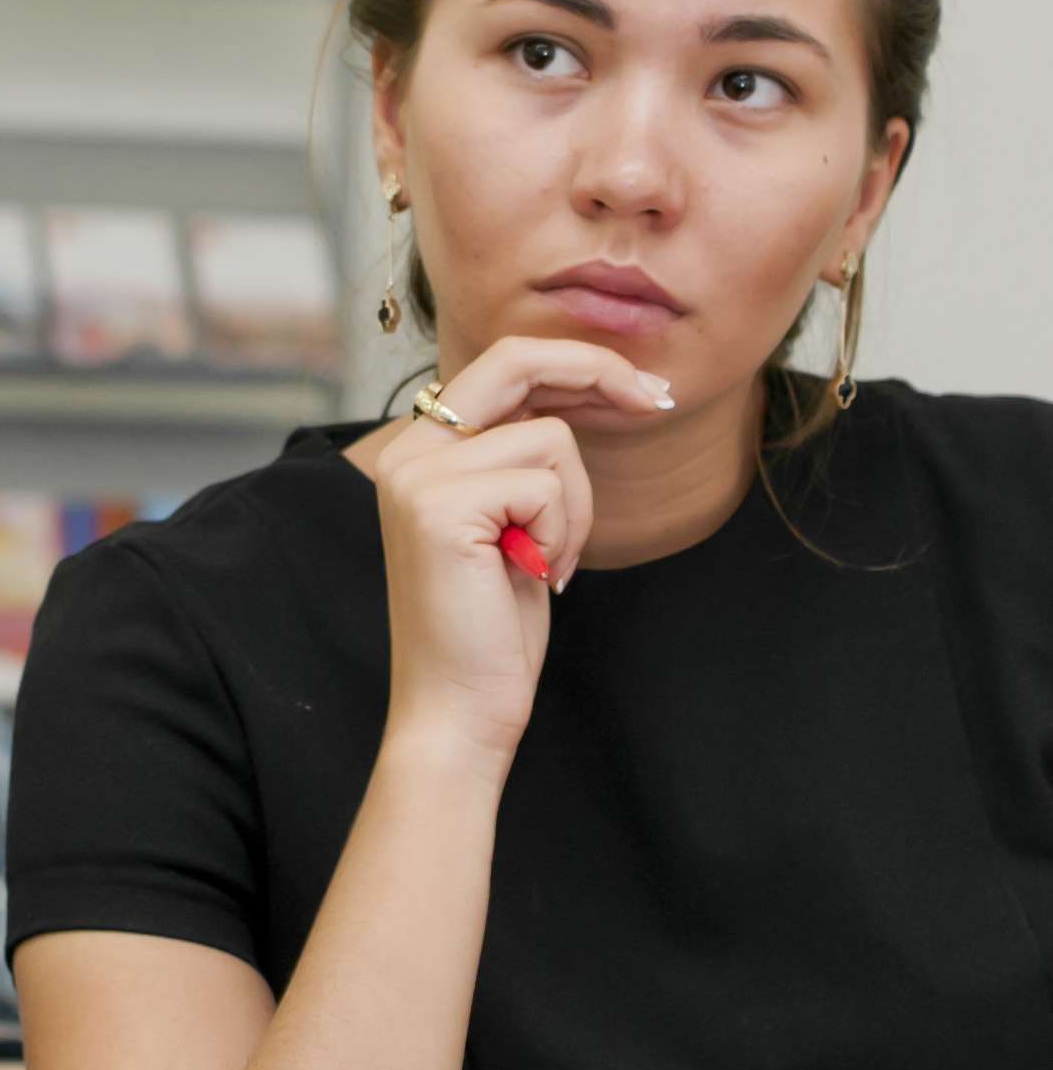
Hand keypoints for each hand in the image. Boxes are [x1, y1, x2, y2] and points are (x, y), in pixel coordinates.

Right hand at [372, 334, 673, 770]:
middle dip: (599, 369)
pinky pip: (547, 484)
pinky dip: (563, 532)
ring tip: (548, 562)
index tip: (642, 389)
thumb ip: (523, 456)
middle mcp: (409, 452)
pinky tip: (538, 574)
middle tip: (661, 400)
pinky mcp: (440, 506)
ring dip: (576, 507)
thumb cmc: (493, 627)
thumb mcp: (514, 522)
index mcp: (420, 450)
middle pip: (516, 359)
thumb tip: (594, 389)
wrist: (459, 710)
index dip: (577, 364)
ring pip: (551, 439)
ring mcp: (419, 476)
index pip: (503, 365)